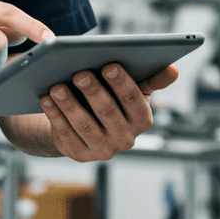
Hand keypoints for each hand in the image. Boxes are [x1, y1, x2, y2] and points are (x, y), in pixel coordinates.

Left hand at [39, 63, 177, 161]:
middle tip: (79, 72)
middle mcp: (125, 139)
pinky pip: (65, 134)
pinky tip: (46, 98)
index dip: (122, 83)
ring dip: (70, 104)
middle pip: (108, 112)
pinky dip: (55, 115)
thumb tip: (174, 69)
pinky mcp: (79, 154)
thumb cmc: (114, 98)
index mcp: (142, 120)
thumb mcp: (135, 88)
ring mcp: (102, 150)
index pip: (134, 101)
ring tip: (57, 85)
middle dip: (93, 91)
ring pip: (85, 125)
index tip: (109, 64)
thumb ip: (152, 78)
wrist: (88, 123)